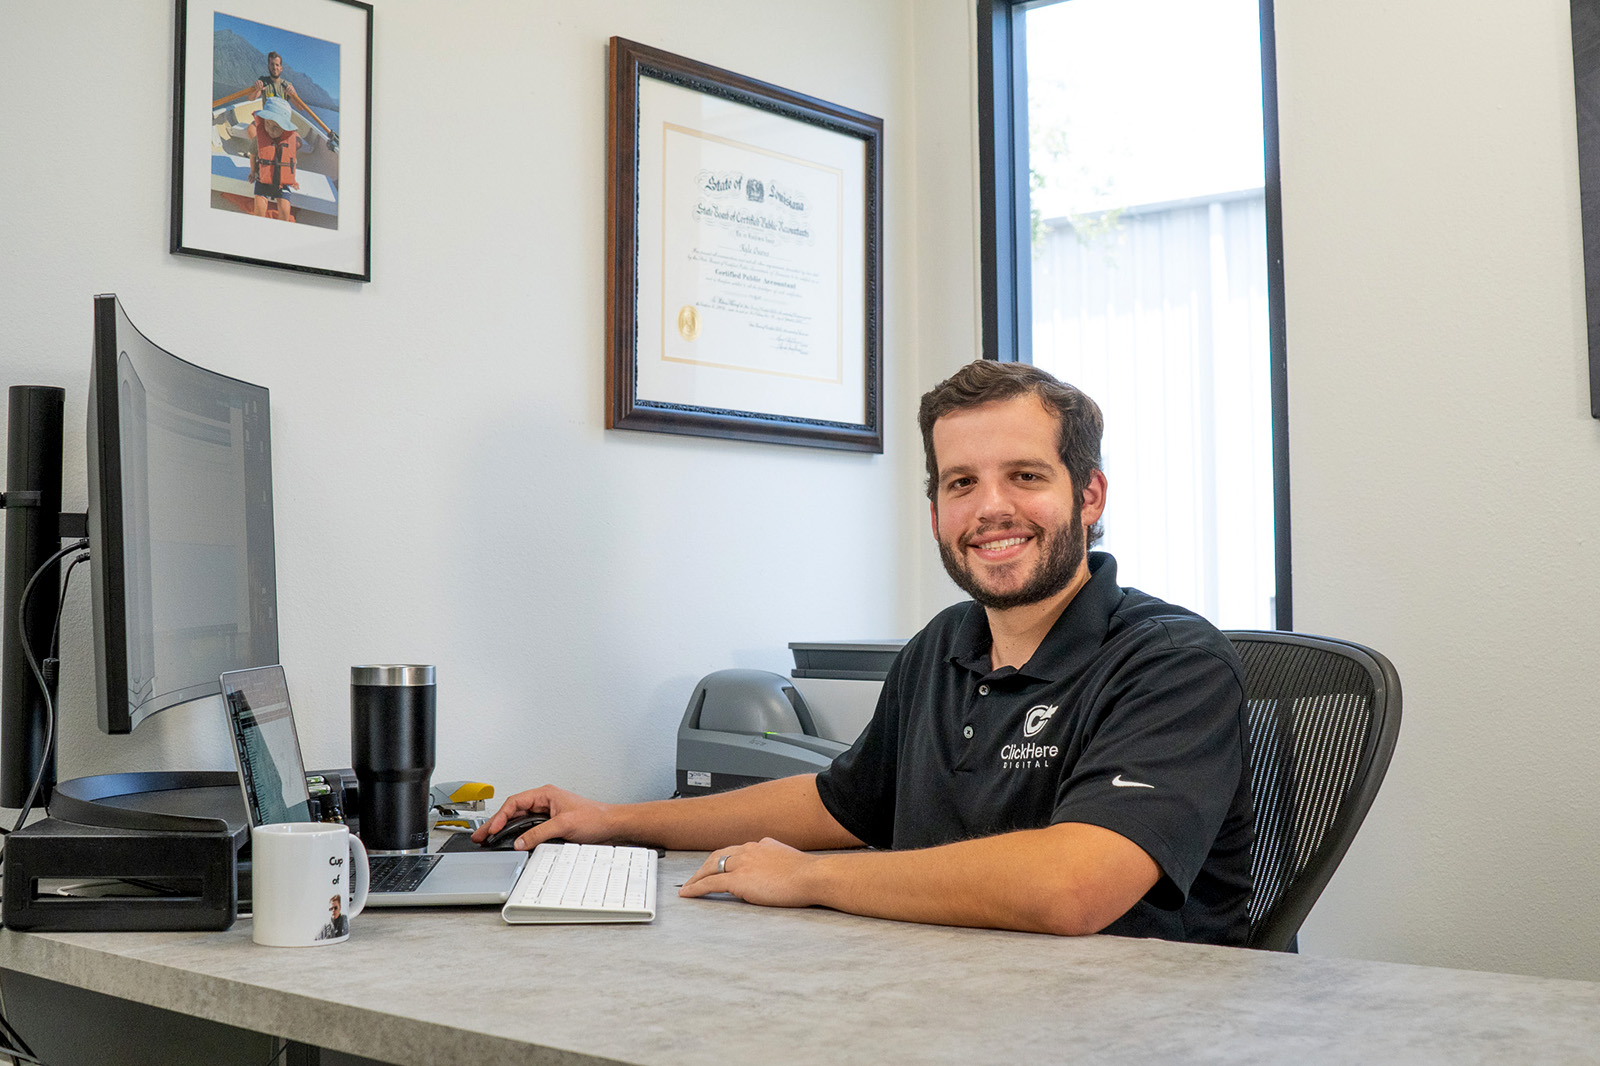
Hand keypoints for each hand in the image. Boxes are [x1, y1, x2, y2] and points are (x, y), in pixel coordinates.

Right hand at [470, 784, 616, 849]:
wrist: (611, 826)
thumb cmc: (595, 817)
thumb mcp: (564, 825)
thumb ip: (538, 833)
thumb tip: (519, 842)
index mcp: (545, 794)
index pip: (515, 802)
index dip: (500, 816)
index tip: (491, 829)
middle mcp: (544, 802)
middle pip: (514, 812)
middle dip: (497, 823)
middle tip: (482, 836)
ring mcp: (547, 814)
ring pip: (520, 821)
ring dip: (506, 830)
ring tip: (491, 840)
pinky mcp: (551, 825)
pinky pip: (529, 829)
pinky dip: (518, 836)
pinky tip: (511, 842)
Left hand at [678, 838, 819, 907]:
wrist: (813, 876)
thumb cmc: (809, 874)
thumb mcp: (789, 863)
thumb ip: (775, 865)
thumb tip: (770, 875)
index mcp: (761, 845)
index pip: (735, 851)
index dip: (722, 859)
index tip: (716, 867)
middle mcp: (749, 850)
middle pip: (718, 855)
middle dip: (704, 866)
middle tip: (695, 877)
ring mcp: (743, 863)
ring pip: (711, 867)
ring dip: (696, 877)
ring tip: (687, 887)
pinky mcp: (739, 879)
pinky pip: (710, 883)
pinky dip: (696, 888)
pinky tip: (688, 894)